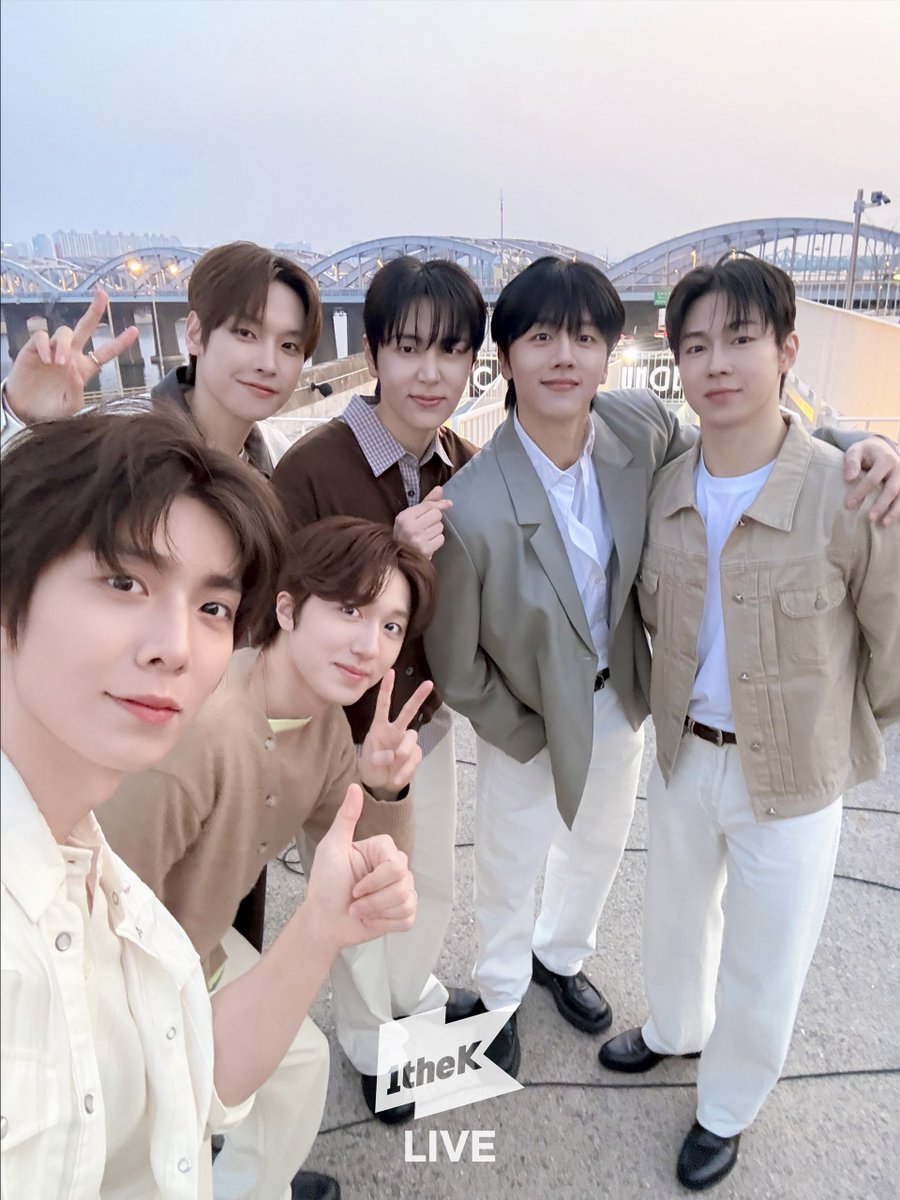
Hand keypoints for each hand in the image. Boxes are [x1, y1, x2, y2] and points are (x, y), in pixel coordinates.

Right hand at [4, 289, 138, 424]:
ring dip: (63, 345)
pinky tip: (45, 359)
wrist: (25, 410)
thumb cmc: (50, 409)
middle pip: (85, 327)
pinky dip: (44, 345)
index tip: (135, 330)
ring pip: (64, 332)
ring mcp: (53, 350)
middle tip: (102, 294)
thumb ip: (77, 391)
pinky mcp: (34, 349)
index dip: (120, 342)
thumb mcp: (69, 407)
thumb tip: (76, 371)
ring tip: (59, 364)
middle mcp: (71, 355)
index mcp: (84, 368)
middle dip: (95, 310)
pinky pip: (41, 336)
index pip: (106, 352)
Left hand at [306, 783, 416, 947]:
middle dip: (373, 899)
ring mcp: (402, 890)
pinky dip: (386, 923)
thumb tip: (354, 785)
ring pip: (406, 902)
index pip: (395, 865)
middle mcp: (396, 867)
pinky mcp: (403, 912)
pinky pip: (408, 918)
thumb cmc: (325, 883)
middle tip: (354, 901)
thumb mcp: (332, 848)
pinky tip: (371, 920)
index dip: (374, 881)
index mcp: (383, 850)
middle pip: (403, 884)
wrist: (324, 920)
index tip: (353, 886)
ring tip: (359, 910)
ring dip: (376, 912)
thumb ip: (346, 818)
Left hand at [358, 670, 432, 793]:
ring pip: (411, 737)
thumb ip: (379, 756)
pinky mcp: (414, 756)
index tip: (391, 672)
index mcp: (380, 726)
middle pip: (408, 711)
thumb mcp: (367, 761)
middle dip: (418, 697)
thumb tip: (395, 755)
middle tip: (428, 684)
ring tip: (397, 759)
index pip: (384, 704)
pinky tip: (397, 778)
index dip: (387, 689)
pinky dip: (405, 770)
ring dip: (405, 749)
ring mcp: (405, 743)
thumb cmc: (371, 766)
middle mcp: (395, 731)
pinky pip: (413, 760)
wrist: (379, 783)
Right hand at [393, 485, 452, 557]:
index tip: (447, 504)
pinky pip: (441, 539)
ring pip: (440, 527)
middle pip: (437, 515)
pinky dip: (437, 540)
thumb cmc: (407, 532)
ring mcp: (418, 540)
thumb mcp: (412, 515)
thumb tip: (439, 488)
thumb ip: (427, 502)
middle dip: (434, 520)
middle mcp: (410, 527)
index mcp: (404, 517)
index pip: (429, 505)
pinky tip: (428, 542)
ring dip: (436, 531)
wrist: (400, 557)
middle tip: (426, 526)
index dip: (439, 504)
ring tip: (426, 535)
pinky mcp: (425, 550)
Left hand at [844, 436, 899, 525]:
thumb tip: (848, 478)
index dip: (861, 492)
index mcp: (886, 459)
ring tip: (883, 524)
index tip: (848, 505)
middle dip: (881, 505)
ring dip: (895, 512)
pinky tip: (895, 522)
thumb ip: (851, 462)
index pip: (873, 479)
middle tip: (869, 518)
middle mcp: (899, 468)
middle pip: (892, 490)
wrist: (883, 448)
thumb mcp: (856, 451)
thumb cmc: (866, 452)